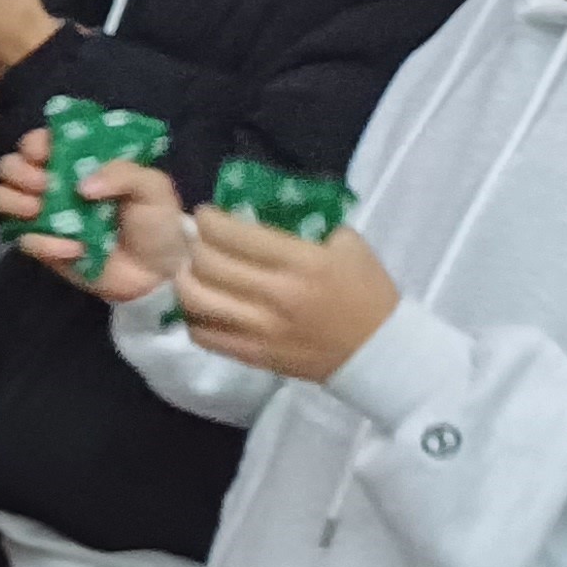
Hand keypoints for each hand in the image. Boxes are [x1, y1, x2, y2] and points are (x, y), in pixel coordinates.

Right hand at [0, 126, 191, 300]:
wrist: (158, 273)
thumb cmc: (157, 222)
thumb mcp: (153, 188)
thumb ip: (123, 173)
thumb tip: (82, 187)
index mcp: (78, 162)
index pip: (40, 141)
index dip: (34, 143)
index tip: (46, 155)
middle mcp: (54, 184)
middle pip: (9, 166)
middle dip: (19, 172)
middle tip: (44, 186)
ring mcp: (44, 216)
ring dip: (13, 201)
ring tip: (39, 211)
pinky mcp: (42, 247)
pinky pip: (23, 240)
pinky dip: (44, 243)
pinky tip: (74, 249)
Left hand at [175, 208, 397, 381]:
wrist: (380, 351)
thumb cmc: (368, 293)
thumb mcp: (349, 246)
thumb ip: (310, 224)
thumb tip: (266, 211)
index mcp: (301, 262)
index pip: (234, 235)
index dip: (209, 220)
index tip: (206, 216)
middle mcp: (276, 294)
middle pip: (208, 263)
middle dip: (194, 246)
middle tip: (196, 242)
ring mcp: (262, 328)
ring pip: (197, 300)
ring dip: (185, 281)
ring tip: (190, 272)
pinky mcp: (254, 355)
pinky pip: (205, 336)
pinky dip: (193, 318)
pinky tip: (201, 306)